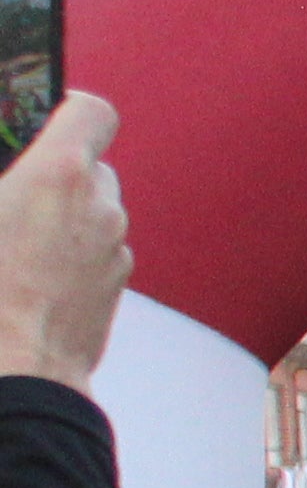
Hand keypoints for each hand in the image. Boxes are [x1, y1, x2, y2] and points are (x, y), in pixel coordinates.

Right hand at [0, 96, 130, 392]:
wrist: (11, 374)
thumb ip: (6, 180)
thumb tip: (12, 184)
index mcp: (60, 174)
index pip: (91, 113)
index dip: (64, 113)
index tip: (36, 125)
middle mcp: (100, 207)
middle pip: (89, 167)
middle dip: (52, 176)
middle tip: (9, 197)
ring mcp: (113, 250)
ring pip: (92, 214)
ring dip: (59, 219)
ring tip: (10, 246)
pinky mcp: (115, 289)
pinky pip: (94, 255)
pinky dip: (67, 256)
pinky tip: (25, 279)